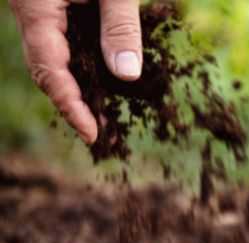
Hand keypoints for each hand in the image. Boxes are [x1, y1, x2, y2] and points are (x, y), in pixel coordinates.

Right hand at [9, 0, 142, 143]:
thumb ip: (121, 26)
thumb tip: (128, 75)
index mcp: (37, 10)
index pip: (49, 71)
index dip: (71, 107)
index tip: (91, 135)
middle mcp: (31, 14)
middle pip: (48, 71)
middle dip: (74, 104)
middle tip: (102, 133)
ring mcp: (39, 11)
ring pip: (55, 59)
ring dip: (79, 87)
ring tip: (105, 113)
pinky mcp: (50, 6)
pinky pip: (64, 42)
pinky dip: (83, 64)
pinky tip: (105, 78)